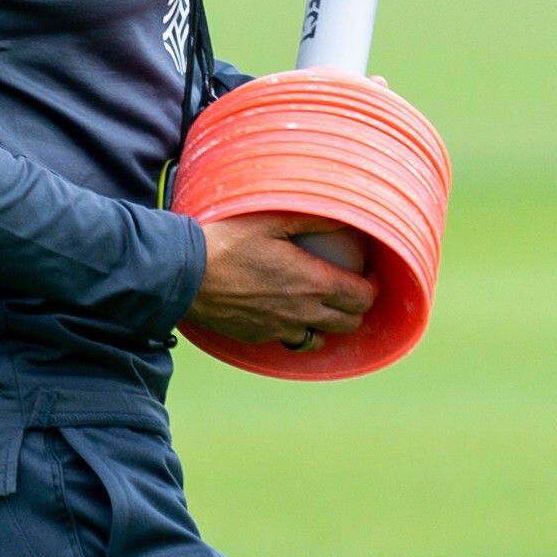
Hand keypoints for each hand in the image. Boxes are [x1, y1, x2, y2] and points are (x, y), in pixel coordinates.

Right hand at [184, 213, 376, 352]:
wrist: (183, 274)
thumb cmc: (227, 241)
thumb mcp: (272, 219)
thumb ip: (313, 218)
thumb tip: (347, 216)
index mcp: (313, 283)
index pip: (362, 297)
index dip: (373, 287)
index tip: (370, 273)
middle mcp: (302, 312)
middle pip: (349, 322)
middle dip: (358, 307)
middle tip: (351, 287)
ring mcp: (279, 329)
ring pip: (321, 338)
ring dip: (330, 323)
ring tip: (324, 304)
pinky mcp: (258, 337)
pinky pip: (290, 340)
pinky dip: (298, 329)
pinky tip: (289, 312)